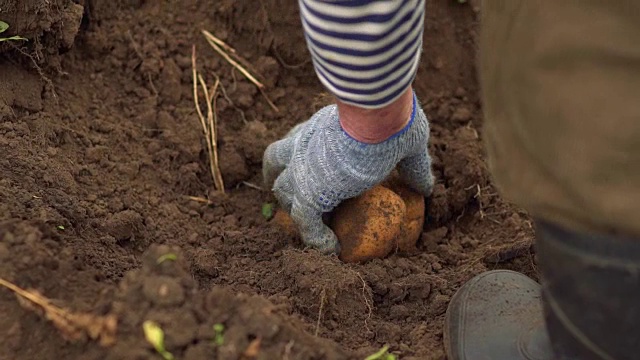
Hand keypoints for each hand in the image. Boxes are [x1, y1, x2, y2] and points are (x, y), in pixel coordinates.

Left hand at [263, 93, 433, 253]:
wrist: (375, 117)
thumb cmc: (389, 119)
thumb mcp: (408, 140)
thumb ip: (413, 164)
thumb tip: (427, 186)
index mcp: (320, 128)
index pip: (298, 142)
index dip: (300, 158)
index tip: (311, 170)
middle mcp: (302, 145)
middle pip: (277, 166)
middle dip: (285, 181)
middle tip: (299, 195)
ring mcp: (301, 171)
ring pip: (282, 194)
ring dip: (293, 210)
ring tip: (311, 226)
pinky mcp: (308, 193)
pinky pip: (304, 224)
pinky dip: (315, 238)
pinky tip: (332, 248)